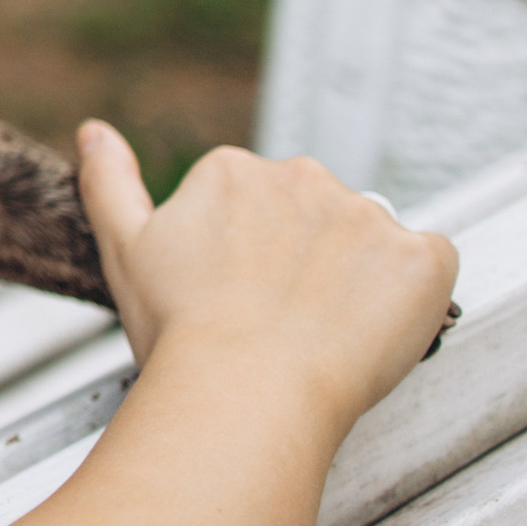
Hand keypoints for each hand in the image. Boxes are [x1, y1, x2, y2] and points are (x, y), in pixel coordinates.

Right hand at [77, 122, 457, 441]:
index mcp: (233, 171)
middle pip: (317, 218)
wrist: (244, 395)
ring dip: (358, 280)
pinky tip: (375, 333)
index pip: (258, 206)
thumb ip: (109, 181)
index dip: (251, 260)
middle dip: (307, 262)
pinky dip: (414, 299)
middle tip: (281, 324)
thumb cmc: (180, 333)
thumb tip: (95, 131)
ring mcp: (367, 215)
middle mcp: (303, 177)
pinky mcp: (422, 258)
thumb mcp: (125, 249)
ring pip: (371, 244)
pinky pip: (432, 266)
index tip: (241, 299)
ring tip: (323, 338)